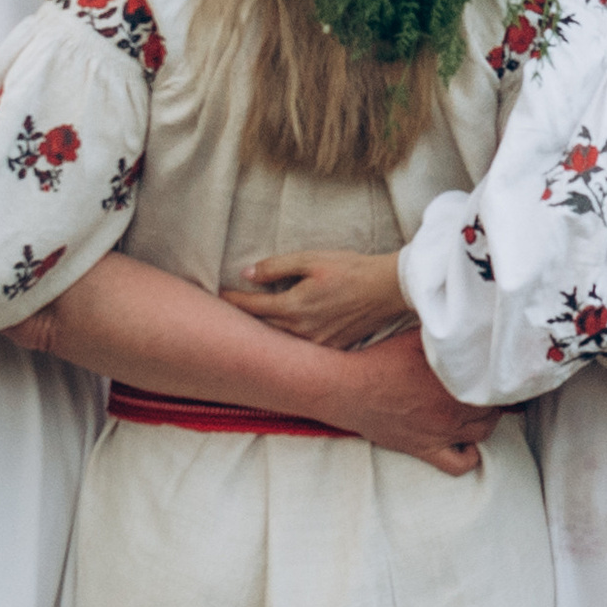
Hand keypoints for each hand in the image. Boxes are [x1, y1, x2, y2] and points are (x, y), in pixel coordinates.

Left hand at [220, 249, 411, 347]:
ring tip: (249, 324)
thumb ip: (276, 267)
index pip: (252, 307)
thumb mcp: (311, 259)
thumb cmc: (351, 269)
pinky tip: (283, 333)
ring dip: (264, 332)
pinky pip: (301, 347)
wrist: (389, 289)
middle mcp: (302, 331)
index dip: (232, 301)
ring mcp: (317, 344)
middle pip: (262, 328)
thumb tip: (247, 274)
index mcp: (294, 307)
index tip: (218, 296)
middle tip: (226, 312)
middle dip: (244, 320)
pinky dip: (288, 340)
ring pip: (280, 340)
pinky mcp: (331, 348)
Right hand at [332, 329, 502, 477]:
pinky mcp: (425, 450)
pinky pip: (458, 464)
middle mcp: (452, 410)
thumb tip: (469, 326)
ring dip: (486, 421)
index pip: (493, 382)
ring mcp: (440, 433)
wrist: (347, 389)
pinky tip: (468, 443)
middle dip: (494, 396)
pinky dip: (470, 457)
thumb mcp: (417, 337)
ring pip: (482, 433)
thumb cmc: (380, 360)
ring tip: (481, 409)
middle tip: (489, 387)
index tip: (496, 370)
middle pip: (493, 407)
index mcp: (454, 380)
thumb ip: (447, 335)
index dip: (497, 375)